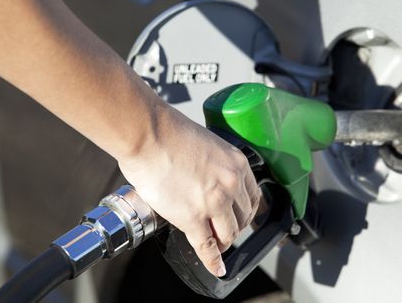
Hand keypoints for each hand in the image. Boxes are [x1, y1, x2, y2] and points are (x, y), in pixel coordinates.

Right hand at [118, 105, 259, 276]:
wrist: (149, 134)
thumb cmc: (169, 133)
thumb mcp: (207, 143)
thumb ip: (213, 164)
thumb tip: (205, 176)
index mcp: (236, 164)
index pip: (252, 196)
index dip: (245, 211)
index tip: (241, 217)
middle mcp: (231, 184)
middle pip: (242, 217)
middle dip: (234, 226)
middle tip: (225, 231)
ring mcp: (214, 203)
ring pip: (228, 233)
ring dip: (223, 242)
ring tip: (216, 246)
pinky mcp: (193, 218)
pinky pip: (207, 247)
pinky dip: (213, 261)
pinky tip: (217, 268)